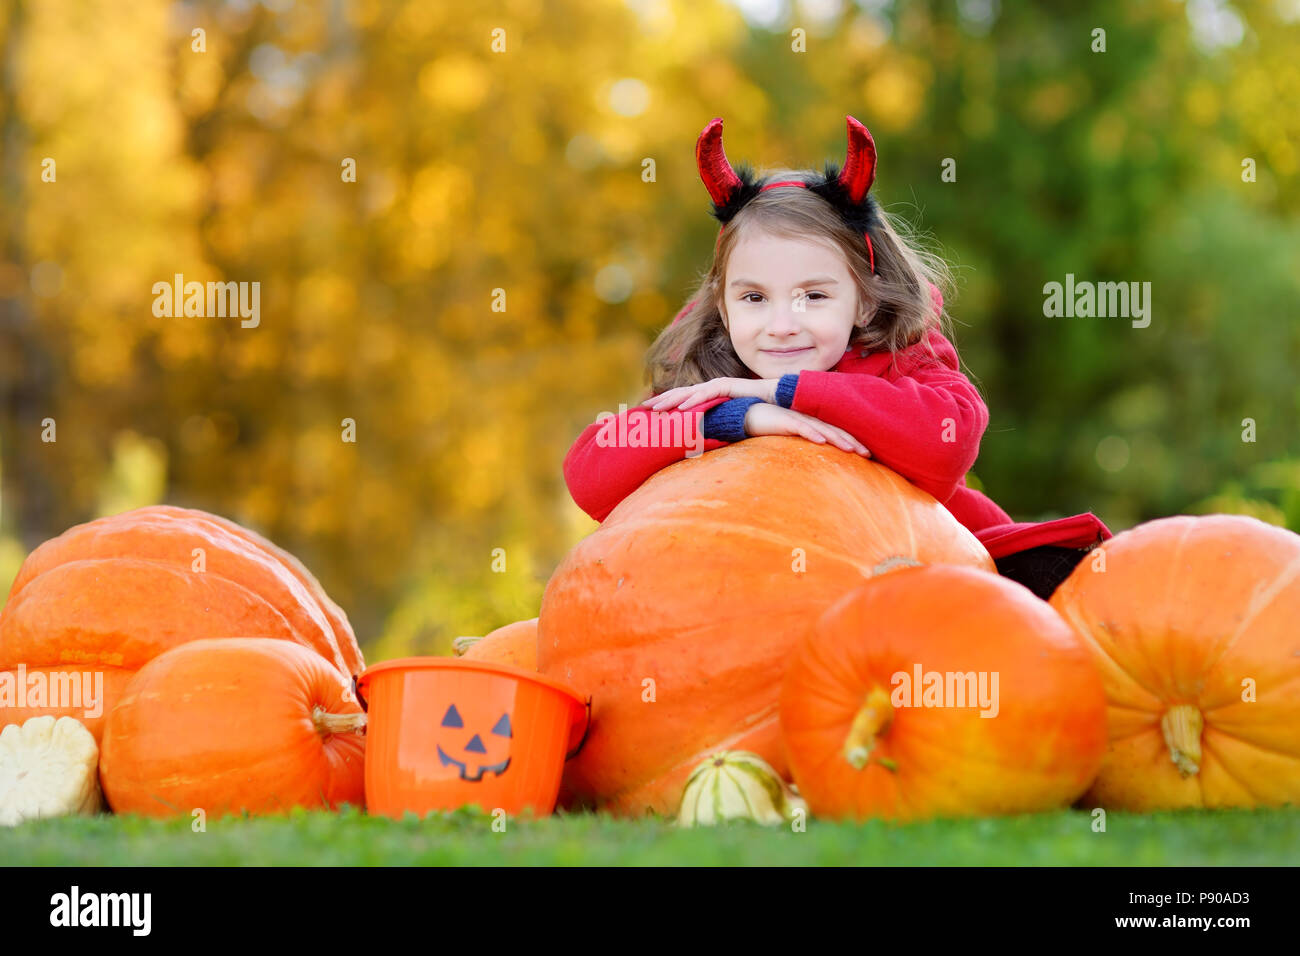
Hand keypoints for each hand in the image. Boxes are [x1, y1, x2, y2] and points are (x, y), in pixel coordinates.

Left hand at [646, 377, 777, 410]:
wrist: (772, 396)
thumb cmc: (750, 407)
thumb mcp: (726, 416)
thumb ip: (713, 421)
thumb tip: (700, 435)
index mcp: (706, 394)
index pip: (681, 398)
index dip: (664, 403)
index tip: (648, 411)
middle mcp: (708, 387)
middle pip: (679, 393)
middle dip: (660, 399)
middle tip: (643, 407)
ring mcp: (715, 385)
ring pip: (688, 393)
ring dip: (671, 400)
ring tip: (656, 408)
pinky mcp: (725, 386)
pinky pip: (706, 394)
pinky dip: (693, 400)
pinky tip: (681, 407)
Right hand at [743, 404, 870, 456]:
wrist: (748, 415)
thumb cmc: (771, 428)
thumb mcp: (792, 439)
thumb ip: (805, 446)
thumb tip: (820, 459)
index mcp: (812, 424)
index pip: (836, 432)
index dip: (852, 441)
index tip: (867, 455)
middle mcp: (809, 420)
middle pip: (835, 431)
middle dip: (853, 442)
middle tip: (868, 454)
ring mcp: (797, 419)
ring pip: (822, 429)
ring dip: (837, 439)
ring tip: (851, 449)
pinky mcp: (785, 421)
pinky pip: (800, 427)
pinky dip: (812, 433)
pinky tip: (821, 441)